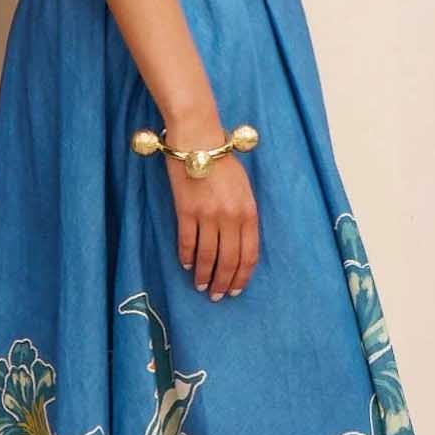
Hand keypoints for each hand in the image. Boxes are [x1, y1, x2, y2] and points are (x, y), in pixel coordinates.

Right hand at [164, 116, 259, 301]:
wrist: (198, 139)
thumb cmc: (222, 160)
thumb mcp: (244, 188)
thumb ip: (244, 215)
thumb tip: (238, 242)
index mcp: (249, 212)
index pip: (249, 254)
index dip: (242, 275)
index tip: (236, 289)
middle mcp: (230, 217)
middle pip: (229, 260)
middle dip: (224, 282)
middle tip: (217, 296)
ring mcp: (207, 216)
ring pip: (207, 256)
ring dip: (204, 275)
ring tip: (201, 286)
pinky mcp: (186, 211)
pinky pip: (187, 242)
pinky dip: (186, 257)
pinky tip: (186, 265)